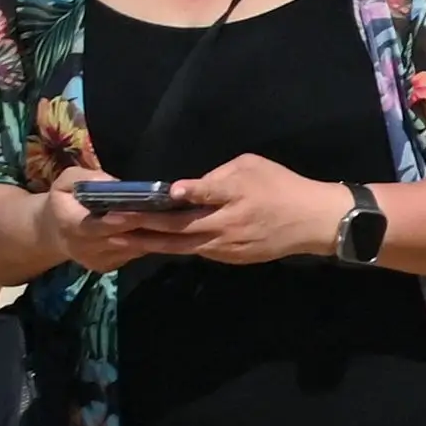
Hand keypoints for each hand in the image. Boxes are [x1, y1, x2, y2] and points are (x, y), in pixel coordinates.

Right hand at [27, 177, 187, 273]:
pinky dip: (152, 242)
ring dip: (157, 237)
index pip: (96, 227)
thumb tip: (114, 183)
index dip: (120, 221)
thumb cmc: (64, 200)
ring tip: (180, 221)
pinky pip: (134, 254)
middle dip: (148, 227)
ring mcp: (97, 260)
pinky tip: (171, 230)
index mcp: (70, 224)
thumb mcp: (67, 182)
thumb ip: (87, 179)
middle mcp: (84, 247)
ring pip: (132, 249)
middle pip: (121, 239)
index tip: (140, 213)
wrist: (53, 231)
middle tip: (175, 215)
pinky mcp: (108, 266)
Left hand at [129, 154, 345, 265]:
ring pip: (180, 247)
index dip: (172, 199)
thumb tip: (183, 188)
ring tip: (120, 239)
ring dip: (149, 243)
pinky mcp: (231, 257)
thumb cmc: (283, 186)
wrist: (315, 222)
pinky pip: (196, 251)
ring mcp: (226, 247)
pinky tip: (153, 243)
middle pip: (175, 230)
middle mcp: (223, 227)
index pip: (196, 199)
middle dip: (140, 227)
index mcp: (231, 200)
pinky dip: (172, 247)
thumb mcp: (253, 168)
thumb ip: (217, 177)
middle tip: (110, 223)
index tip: (146, 200)